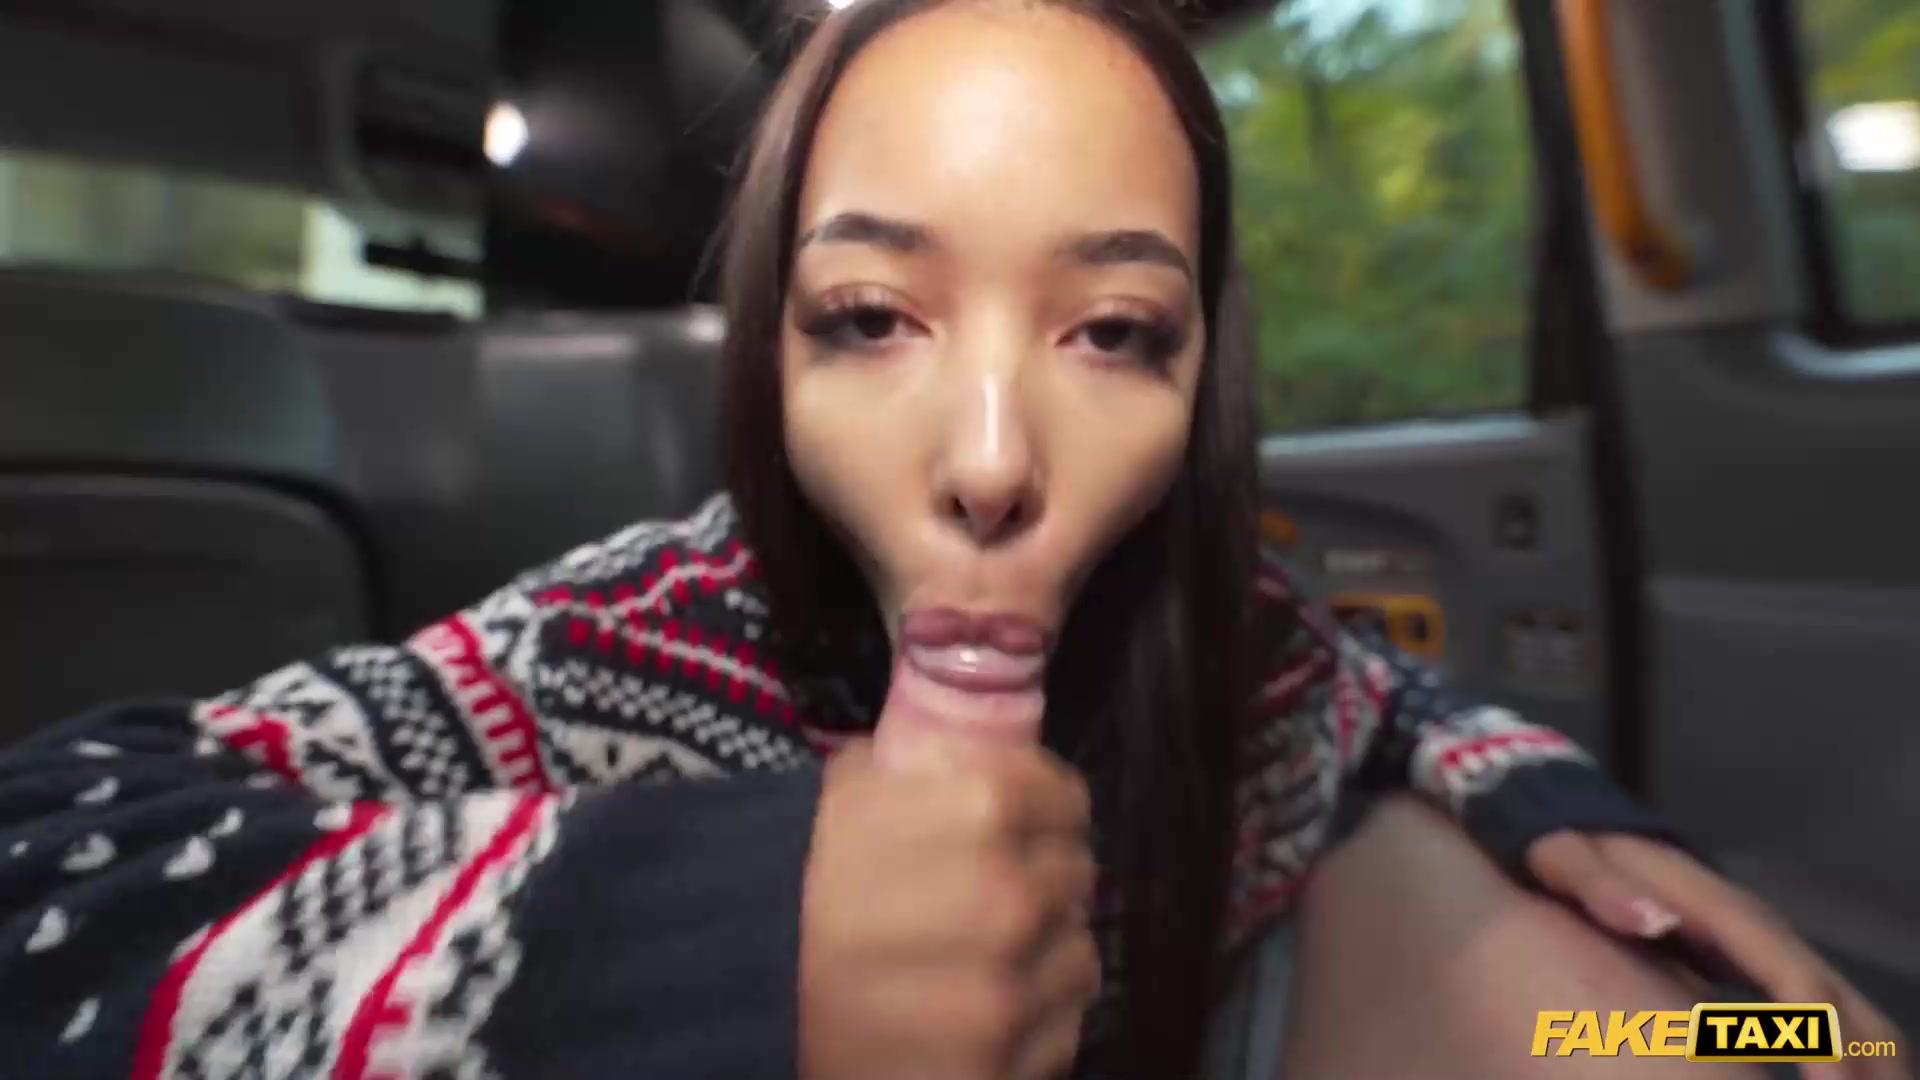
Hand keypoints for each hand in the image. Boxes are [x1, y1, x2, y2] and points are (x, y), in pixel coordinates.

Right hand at [798, 734, 1101, 1079]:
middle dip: (1040, 881)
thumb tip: (981, 761)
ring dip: (1044, 956)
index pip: (1066, 802)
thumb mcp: (850, 790)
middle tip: (992, 898)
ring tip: (986, 961)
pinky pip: (1060, 1033)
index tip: (1021, 828)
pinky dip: (1032, 1024)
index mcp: (982, 809)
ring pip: (1077, 958)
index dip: (1043, 812)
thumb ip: (930, 771)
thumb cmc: (785, 881)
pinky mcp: (1000, 1070)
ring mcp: (1008, 995)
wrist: (725, 995)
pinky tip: (981, 1014)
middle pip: (1075, 878)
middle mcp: (1010, 898)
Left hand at [1528, 831, 1909, 1079]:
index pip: (1793, 975)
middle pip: (1838, 995)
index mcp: (1713, 905)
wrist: (1584, 824)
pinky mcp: (1757, 957)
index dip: (1820, 1031)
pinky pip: (1822, 1010)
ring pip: (1844, 1004)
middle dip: (1864, 1058)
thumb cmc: (1572, 847)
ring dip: (1868, 1060)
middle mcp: (1753, 922)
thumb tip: (1650, 919)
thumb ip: (1598, 884)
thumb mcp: (1566, 855)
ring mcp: (1761, 939)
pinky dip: (1845, 1052)